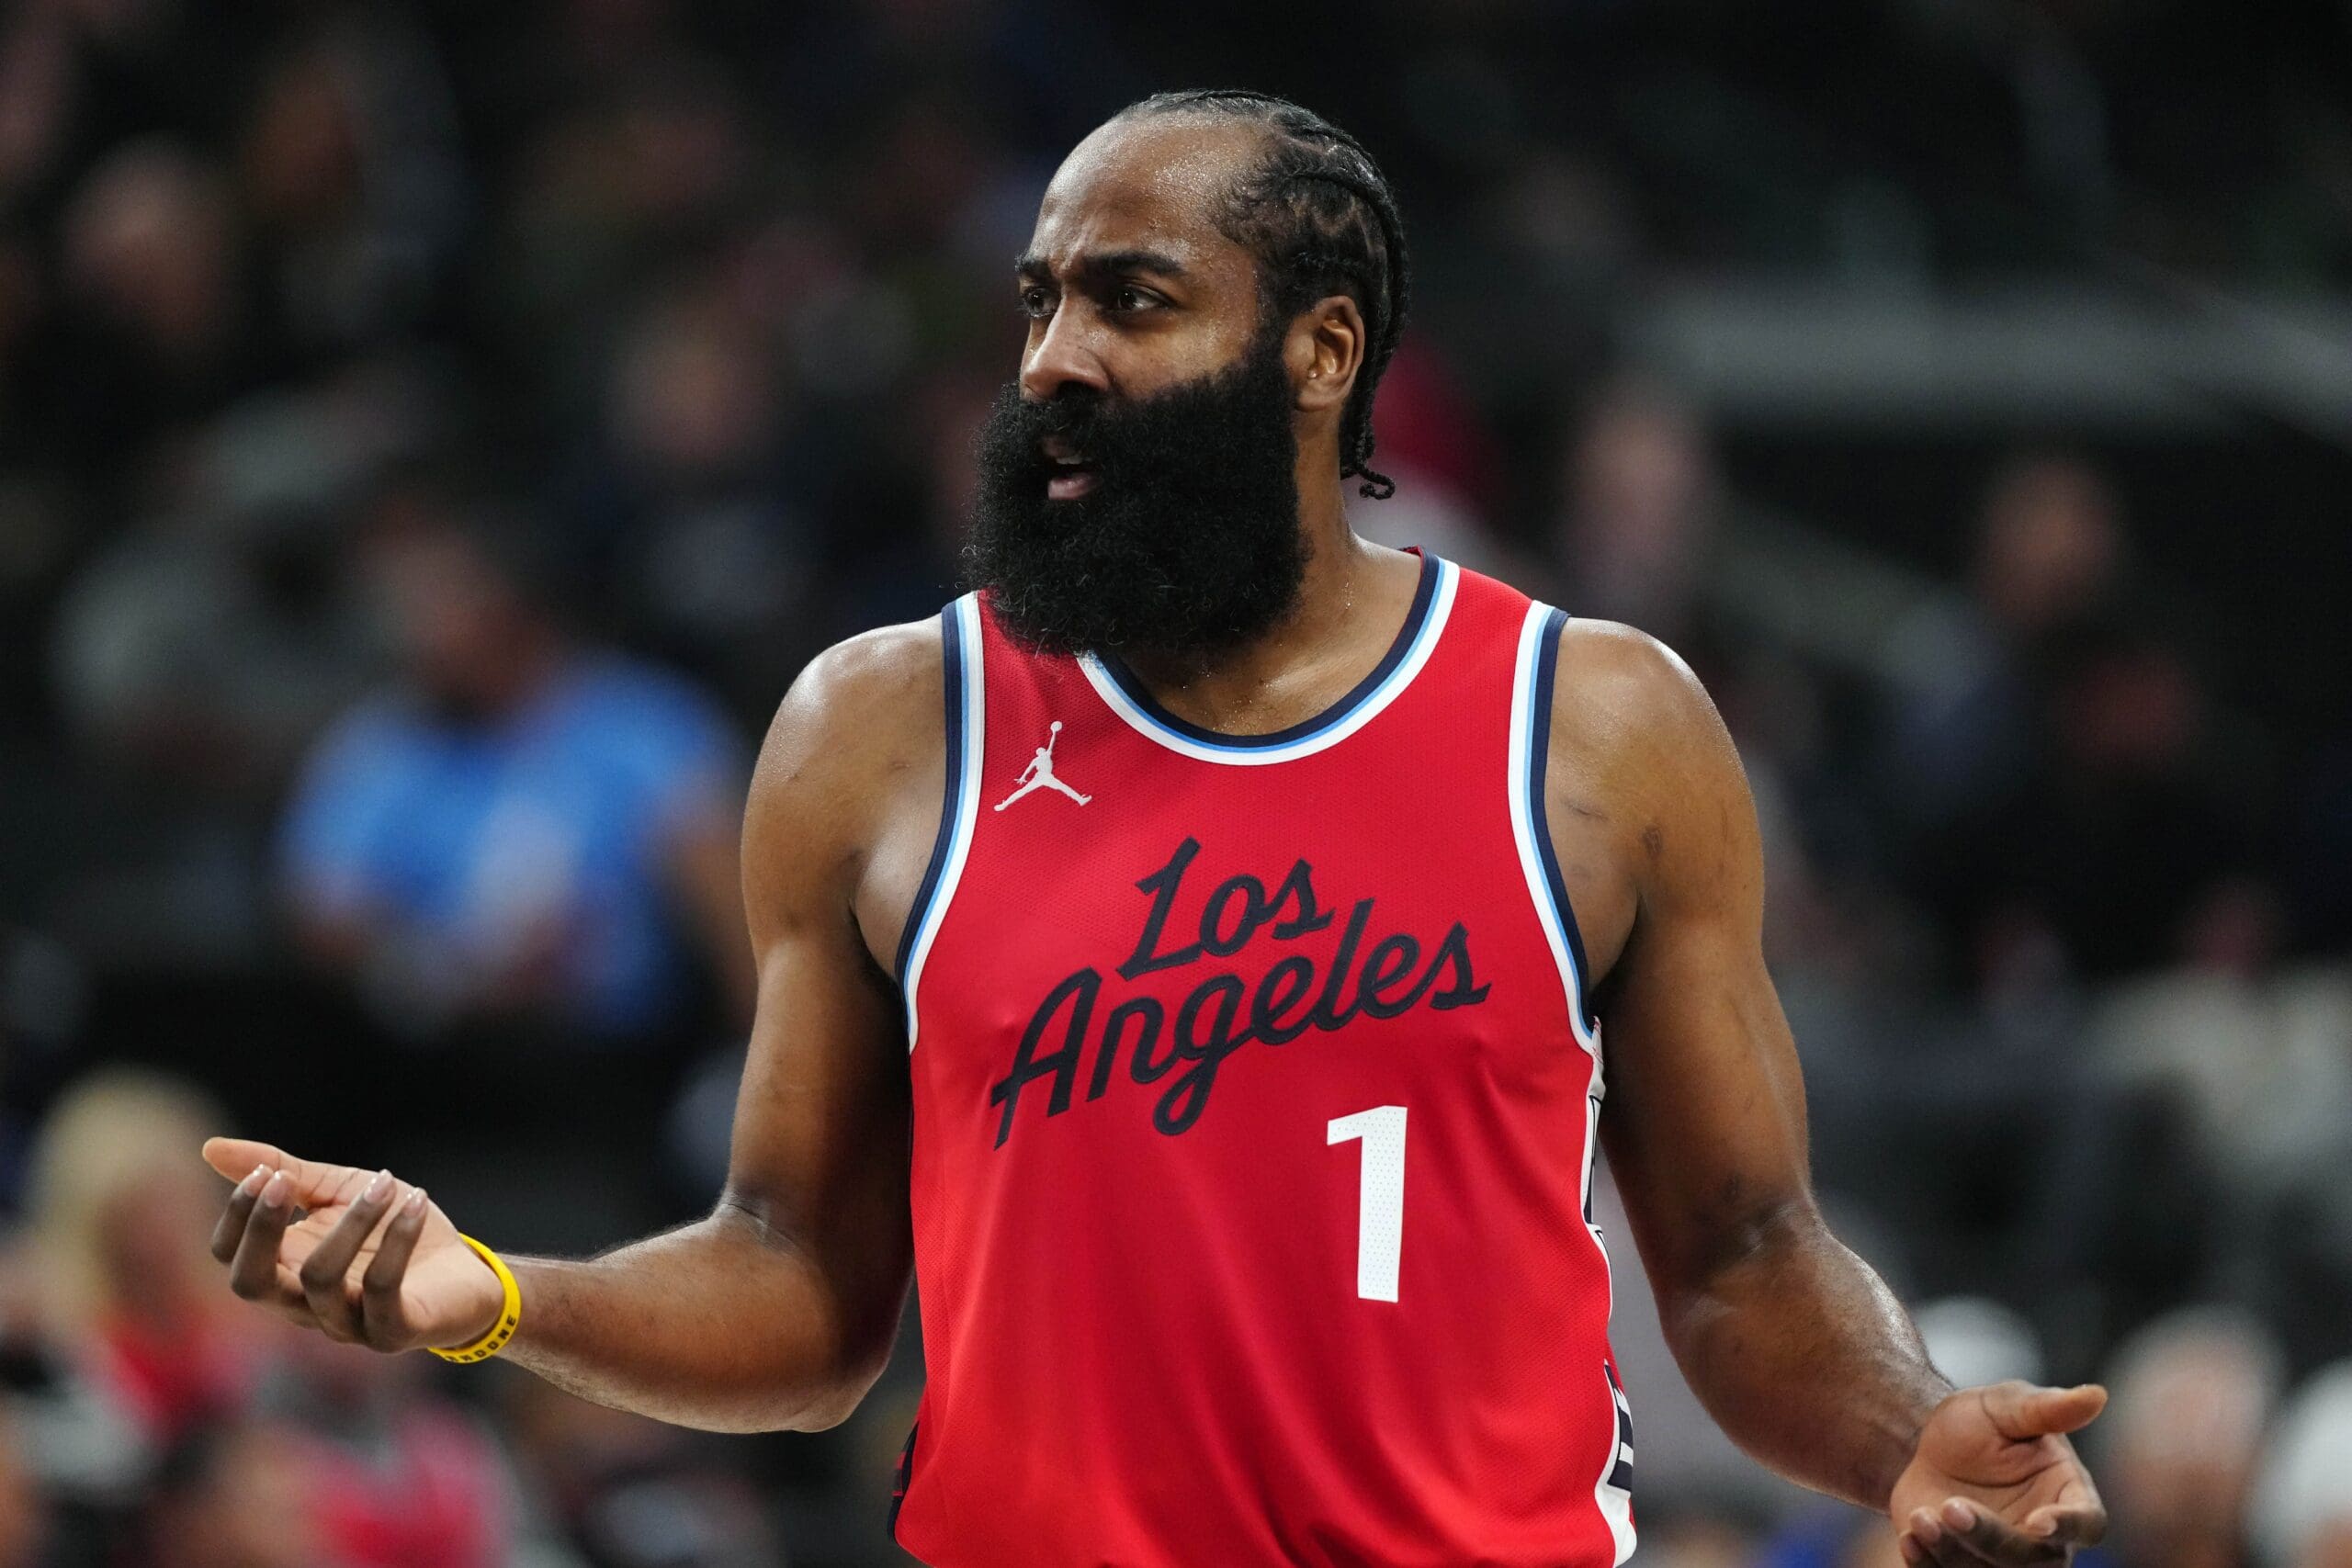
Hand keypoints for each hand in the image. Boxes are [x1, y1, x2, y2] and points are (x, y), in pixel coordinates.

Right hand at [201, 1137, 504, 1353]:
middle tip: (284, 1180)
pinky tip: (415, 1201)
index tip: (263, 1172)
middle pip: (251, 1283)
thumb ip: (285, 1173)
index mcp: (284, 1272)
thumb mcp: (338, 1193)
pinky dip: (397, 1239)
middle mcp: (304, 1306)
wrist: (466, 1275)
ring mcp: (346, 1325)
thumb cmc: (392, 1232)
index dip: (237, 1217)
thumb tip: (209, 1148)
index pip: (230, 1258)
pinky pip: (381, 1289)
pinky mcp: (392, 1332)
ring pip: (319, 1277)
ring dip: (351, 1220)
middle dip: (260, 1228)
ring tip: (385, 1182)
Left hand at [1893, 1381, 2108, 1565]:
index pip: (2088, 1523)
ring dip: (1953, 1552)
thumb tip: (2096, 1394)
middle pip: (2032, 1559)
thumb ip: (2048, 1408)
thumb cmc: (1980, 1423)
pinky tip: (1910, 1537)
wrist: (1928, 1448)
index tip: (2038, 1522)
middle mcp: (2045, 1541)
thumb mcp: (2006, 1406)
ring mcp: (2005, 1562)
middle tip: (1950, 1507)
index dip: (2068, 1527)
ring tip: (1921, 1518)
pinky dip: (1927, 1564)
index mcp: (2070, 1498)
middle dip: (1990, 1537)